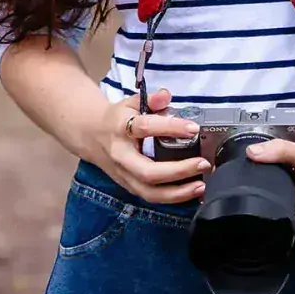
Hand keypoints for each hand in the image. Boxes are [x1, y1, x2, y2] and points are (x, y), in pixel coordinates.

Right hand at [90, 88, 211, 203]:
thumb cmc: (117, 118)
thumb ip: (150, 99)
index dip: (170, 127)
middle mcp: (122, 156)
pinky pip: (151, 198)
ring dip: (178, 193)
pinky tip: (192, 193)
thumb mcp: (130, 102)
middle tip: (203, 164)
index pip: (146, 128)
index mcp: (121, 129)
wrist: (91, 135)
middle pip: (148, 172)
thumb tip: (166, 95)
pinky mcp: (129, 187)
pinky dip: (173, 199)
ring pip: (150, 193)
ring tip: (201, 185)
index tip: (193, 128)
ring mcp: (124, 175)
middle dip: (178, 171)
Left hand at [246, 136, 294, 252]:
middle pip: (269, 239)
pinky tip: (264, 203)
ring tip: (246, 203)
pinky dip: (274, 217)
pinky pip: (283, 230)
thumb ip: (280, 152)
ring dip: (264, 220)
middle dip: (252, 223)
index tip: (234, 216)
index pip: (269, 241)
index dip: (250, 229)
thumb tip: (251, 152)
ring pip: (276, 235)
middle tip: (237, 204)